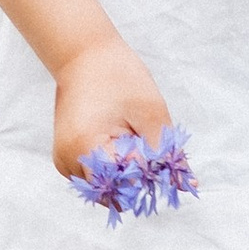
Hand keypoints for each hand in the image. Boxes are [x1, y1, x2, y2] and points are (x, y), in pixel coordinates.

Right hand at [53, 35, 175, 178]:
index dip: (152, 178)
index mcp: (85, 148)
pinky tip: (122, 143)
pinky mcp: (65, 159)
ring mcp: (64, 162)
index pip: (127, 186)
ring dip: (127, 174)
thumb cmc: (118, 76)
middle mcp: (68, 162)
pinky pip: (97, 178)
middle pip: (115, 194)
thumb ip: (165, 151)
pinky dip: (115, 168)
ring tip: (132, 138)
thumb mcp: (150, 111)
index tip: (166, 162)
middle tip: (149, 145)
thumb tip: (184, 184)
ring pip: (106, 190)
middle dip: (139, 179)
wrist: (84, 55)